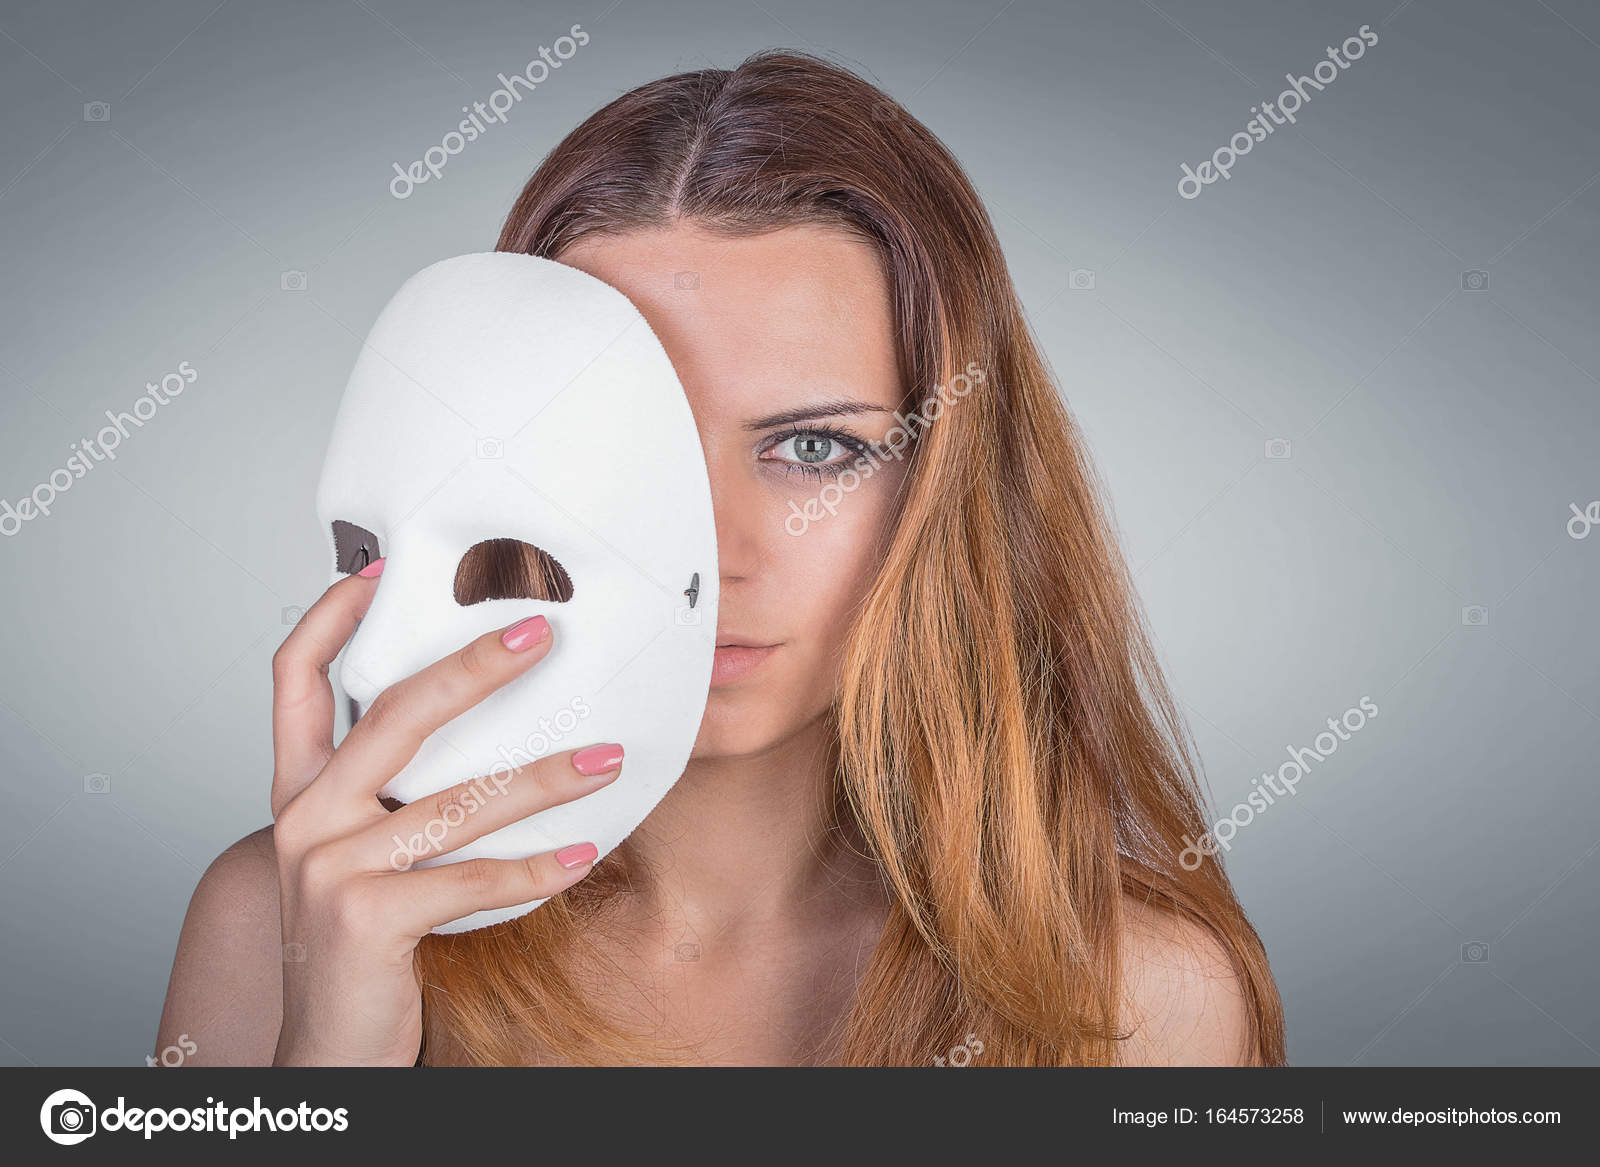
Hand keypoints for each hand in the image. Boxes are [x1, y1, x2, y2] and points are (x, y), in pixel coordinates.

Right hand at [267, 563, 621, 1064]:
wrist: (327, 1046)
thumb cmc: (359, 940)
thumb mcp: (359, 853)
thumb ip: (393, 794)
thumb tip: (486, 730)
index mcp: (298, 791)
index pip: (293, 681)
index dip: (329, 620)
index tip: (379, 573)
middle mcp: (304, 818)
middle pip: (392, 715)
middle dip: (472, 668)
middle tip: (542, 634)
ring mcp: (328, 868)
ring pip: (454, 800)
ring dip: (543, 777)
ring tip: (606, 758)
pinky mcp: (365, 918)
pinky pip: (471, 878)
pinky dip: (536, 867)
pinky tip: (585, 855)